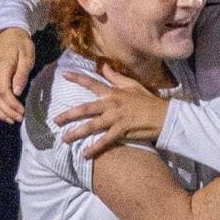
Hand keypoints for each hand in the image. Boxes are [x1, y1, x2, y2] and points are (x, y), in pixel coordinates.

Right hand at [0, 28, 35, 122]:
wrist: (8, 34)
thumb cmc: (21, 45)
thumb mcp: (27, 57)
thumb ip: (22, 74)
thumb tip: (17, 92)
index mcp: (1, 66)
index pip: (3, 91)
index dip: (12, 104)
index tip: (22, 112)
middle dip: (7, 111)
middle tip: (19, 119)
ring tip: (11, 119)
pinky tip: (3, 112)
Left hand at [54, 67, 168, 156]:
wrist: (164, 115)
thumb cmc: (148, 101)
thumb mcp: (132, 85)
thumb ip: (116, 77)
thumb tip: (104, 66)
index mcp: (113, 92)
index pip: (92, 83)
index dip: (78, 78)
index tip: (64, 74)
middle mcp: (112, 104)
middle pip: (86, 108)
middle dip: (69, 114)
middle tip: (55, 120)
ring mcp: (116, 118)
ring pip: (92, 125)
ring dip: (77, 132)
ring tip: (64, 139)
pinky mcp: (122, 130)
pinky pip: (105, 140)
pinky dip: (95, 147)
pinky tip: (85, 153)